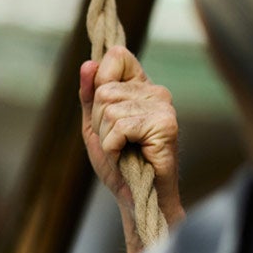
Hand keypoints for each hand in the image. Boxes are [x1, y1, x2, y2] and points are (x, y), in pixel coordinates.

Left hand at [79, 45, 179, 210]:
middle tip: (117, 142)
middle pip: (104, 90)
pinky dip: (113, 147)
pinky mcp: (165, 125)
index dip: (100, 81)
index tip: (105, 112)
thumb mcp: (94, 125)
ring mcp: (163, 106)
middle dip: (99, 122)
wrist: (137, 197)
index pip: (117, 56)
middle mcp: (155, 91)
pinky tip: (128, 156)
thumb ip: (90, 95)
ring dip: (107, 138)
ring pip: (109, 110)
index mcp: (140, 87)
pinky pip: (119, 127)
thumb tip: (88, 64)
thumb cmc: (118, 162)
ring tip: (124, 150)